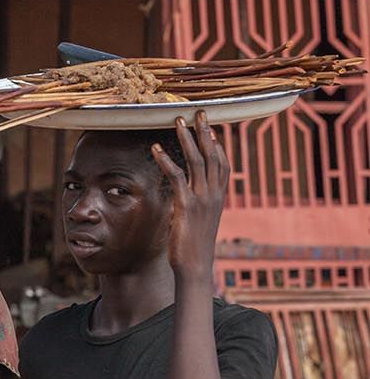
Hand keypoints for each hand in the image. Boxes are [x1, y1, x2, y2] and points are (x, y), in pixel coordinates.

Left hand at [153, 110, 229, 278]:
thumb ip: (194, 205)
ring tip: (177, 121)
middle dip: (206, 132)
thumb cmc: (193, 246)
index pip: (223, 164)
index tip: (212, 127)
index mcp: (218, 197)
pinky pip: (177, 177)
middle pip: (213, 155)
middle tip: (199, 112)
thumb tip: (184, 197)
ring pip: (197, 161)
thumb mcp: (197, 221)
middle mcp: (214, 195)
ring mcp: (202, 199)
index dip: (218, 144)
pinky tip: (156, 149)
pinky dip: (166, 161)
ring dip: (187, 139)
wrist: (195, 266)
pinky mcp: (187, 206)